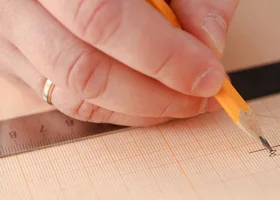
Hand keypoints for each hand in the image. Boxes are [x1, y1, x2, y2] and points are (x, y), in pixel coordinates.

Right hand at [0, 0, 237, 125]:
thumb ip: (192, 0)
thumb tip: (210, 46)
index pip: (105, 21)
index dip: (163, 57)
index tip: (209, 77)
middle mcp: (22, 5)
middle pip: (85, 69)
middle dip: (157, 95)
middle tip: (203, 96)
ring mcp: (13, 38)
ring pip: (75, 95)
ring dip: (141, 109)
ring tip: (184, 101)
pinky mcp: (16, 64)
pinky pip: (67, 102)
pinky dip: (119, 110)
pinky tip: (152, 100)